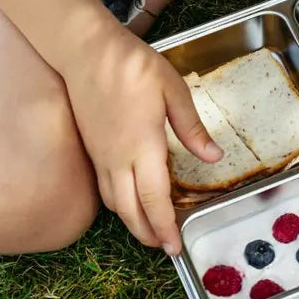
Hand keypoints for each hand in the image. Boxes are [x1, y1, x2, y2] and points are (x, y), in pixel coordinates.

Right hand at [63, 24, 221, 253]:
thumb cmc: (132, 65)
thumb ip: (192, 128)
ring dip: (132, 223)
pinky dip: (118, 205)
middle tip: (165, 248)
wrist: (84, 49)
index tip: (174, 248)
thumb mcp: (172, 90)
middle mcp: (118, 158)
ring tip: (150, 232)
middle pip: (131, 211)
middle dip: (148, 235)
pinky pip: (104, 188)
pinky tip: (128, 203)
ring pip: (114, 203)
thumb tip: (214, 157)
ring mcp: (101, 155)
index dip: (165, 227)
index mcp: (143, 146)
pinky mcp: (91, 149)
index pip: (154, 199)